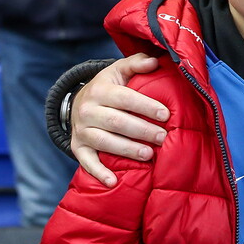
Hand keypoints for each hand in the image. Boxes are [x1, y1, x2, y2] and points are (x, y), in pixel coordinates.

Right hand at [71, 53, 168, 186]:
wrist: (78, 102)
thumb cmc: (108, 87)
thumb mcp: (119, 70)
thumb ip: (137, 63)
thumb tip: (155, 61)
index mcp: (100, 90)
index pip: (125, 98)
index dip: (146, 106)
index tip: (166, 115)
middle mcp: (87, 110)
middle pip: (117, 122)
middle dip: (142, 130)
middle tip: (163, 137)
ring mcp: (81, 130)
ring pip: (104, 142)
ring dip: (127, 149)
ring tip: (149, 155)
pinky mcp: (78, 147)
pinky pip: (86, 162)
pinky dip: (98, 173)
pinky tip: (113, 182)